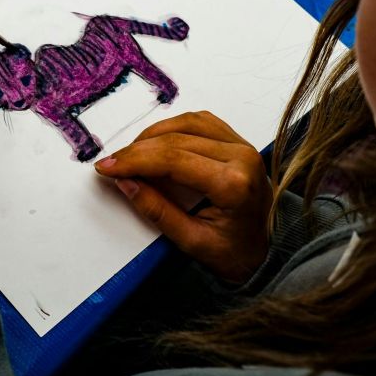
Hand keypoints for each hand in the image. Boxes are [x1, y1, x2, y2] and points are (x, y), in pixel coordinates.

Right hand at [94, 111, 272, 282]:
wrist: (267, 252)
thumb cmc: (235, 253)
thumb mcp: (192, 242)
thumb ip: (157, 211)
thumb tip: (125, 183)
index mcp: (233, 184)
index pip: (174, 160)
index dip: (135, 161)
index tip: (107, 167)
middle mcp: (242, 158)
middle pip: (178, 139)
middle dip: (137, 150)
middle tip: (111, 163)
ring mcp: (242, 146)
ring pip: (188, 123)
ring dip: (154, 134)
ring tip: (131, 153)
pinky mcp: (238, 142)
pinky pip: (202, 122)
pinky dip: (174, 127)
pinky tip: (157, 142)